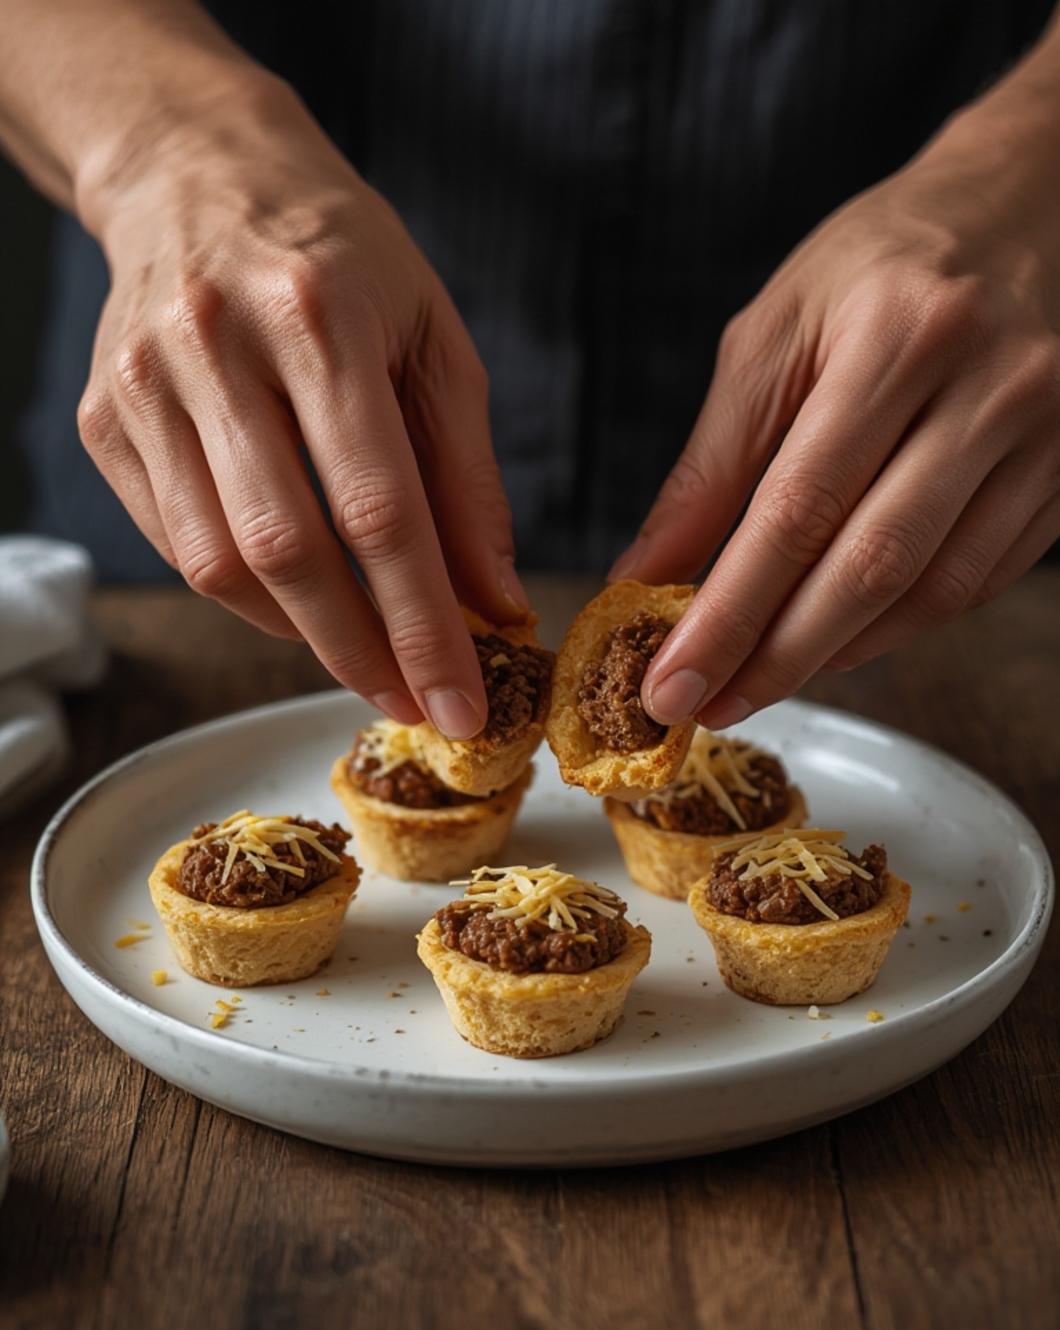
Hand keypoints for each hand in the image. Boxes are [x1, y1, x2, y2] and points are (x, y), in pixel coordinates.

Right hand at [77, 74, 526, 736]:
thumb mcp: (431, 340)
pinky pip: (176, 544)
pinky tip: (301, 605)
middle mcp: (215, 346)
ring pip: (219, 562)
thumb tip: (493, 602)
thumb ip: (466, 476)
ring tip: (368, 661)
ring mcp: (143, 384)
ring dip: (302, 637)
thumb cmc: (341, 259)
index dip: (423, 624)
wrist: (198, 173)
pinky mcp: (103, 419)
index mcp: (319, 316)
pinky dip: (247, 596)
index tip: (462, 701)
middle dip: (362, 652)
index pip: (379, 511)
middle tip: (415, 705)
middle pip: (288, 550)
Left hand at [617, 92, 1059, 729]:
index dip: (729, 612)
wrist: (1033, 205)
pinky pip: (978, 583)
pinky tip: (839, 641)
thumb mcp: (777, 333)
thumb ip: (712, 461)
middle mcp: (989, 387)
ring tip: (760, 681)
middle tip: (706, 707)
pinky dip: (899, 627)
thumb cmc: (884, 264)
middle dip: (777, 657)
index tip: (671, 679)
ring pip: (933, 590)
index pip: (797, 509)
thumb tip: (649, 573)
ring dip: (836, 654)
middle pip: (872, 565)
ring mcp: (1046, 435)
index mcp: (899, 335)